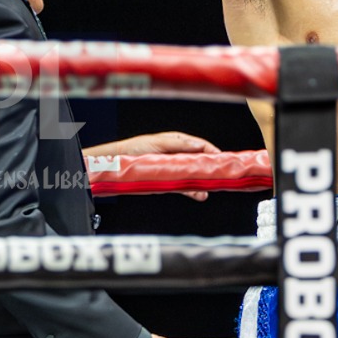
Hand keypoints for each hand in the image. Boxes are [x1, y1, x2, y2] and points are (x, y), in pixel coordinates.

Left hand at [84, 131, 220, 200]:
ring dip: (202, 182)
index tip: (222, 158)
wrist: (115, 164)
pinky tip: (199, 195)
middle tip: (221, 175)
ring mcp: (173, 168)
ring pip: (193, 175)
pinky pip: (183, 186)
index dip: (212, 151)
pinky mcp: (167, 180)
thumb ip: (178, 144)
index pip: (200, 145)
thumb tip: (198, 145)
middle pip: (199, 161)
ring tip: (210, 189)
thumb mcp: (158, 143)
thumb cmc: (134, 149)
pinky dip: (192, 191)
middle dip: (210, 168)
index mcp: (176, 142)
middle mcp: (177, 154)